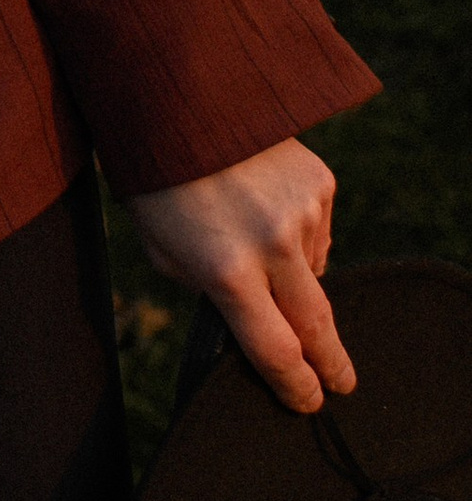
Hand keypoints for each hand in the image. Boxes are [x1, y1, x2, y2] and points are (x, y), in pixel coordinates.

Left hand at [128, 138, 353, 413]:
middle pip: (316, 327)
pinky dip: (295, 231)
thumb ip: (210, 292)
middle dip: (331, 363)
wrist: (179, 98)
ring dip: (291, 271)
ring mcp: (303, 212)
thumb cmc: (158, 181)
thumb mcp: (164, 250)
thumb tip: (253, 319)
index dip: (294, 387)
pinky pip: (317, 230)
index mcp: (226, 270)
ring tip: (246, 232)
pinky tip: (262, 204)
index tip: (308, 402)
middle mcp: (273, 245)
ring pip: (313, 271)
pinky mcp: (320, 183)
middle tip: (342, 384)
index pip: (274, 352)